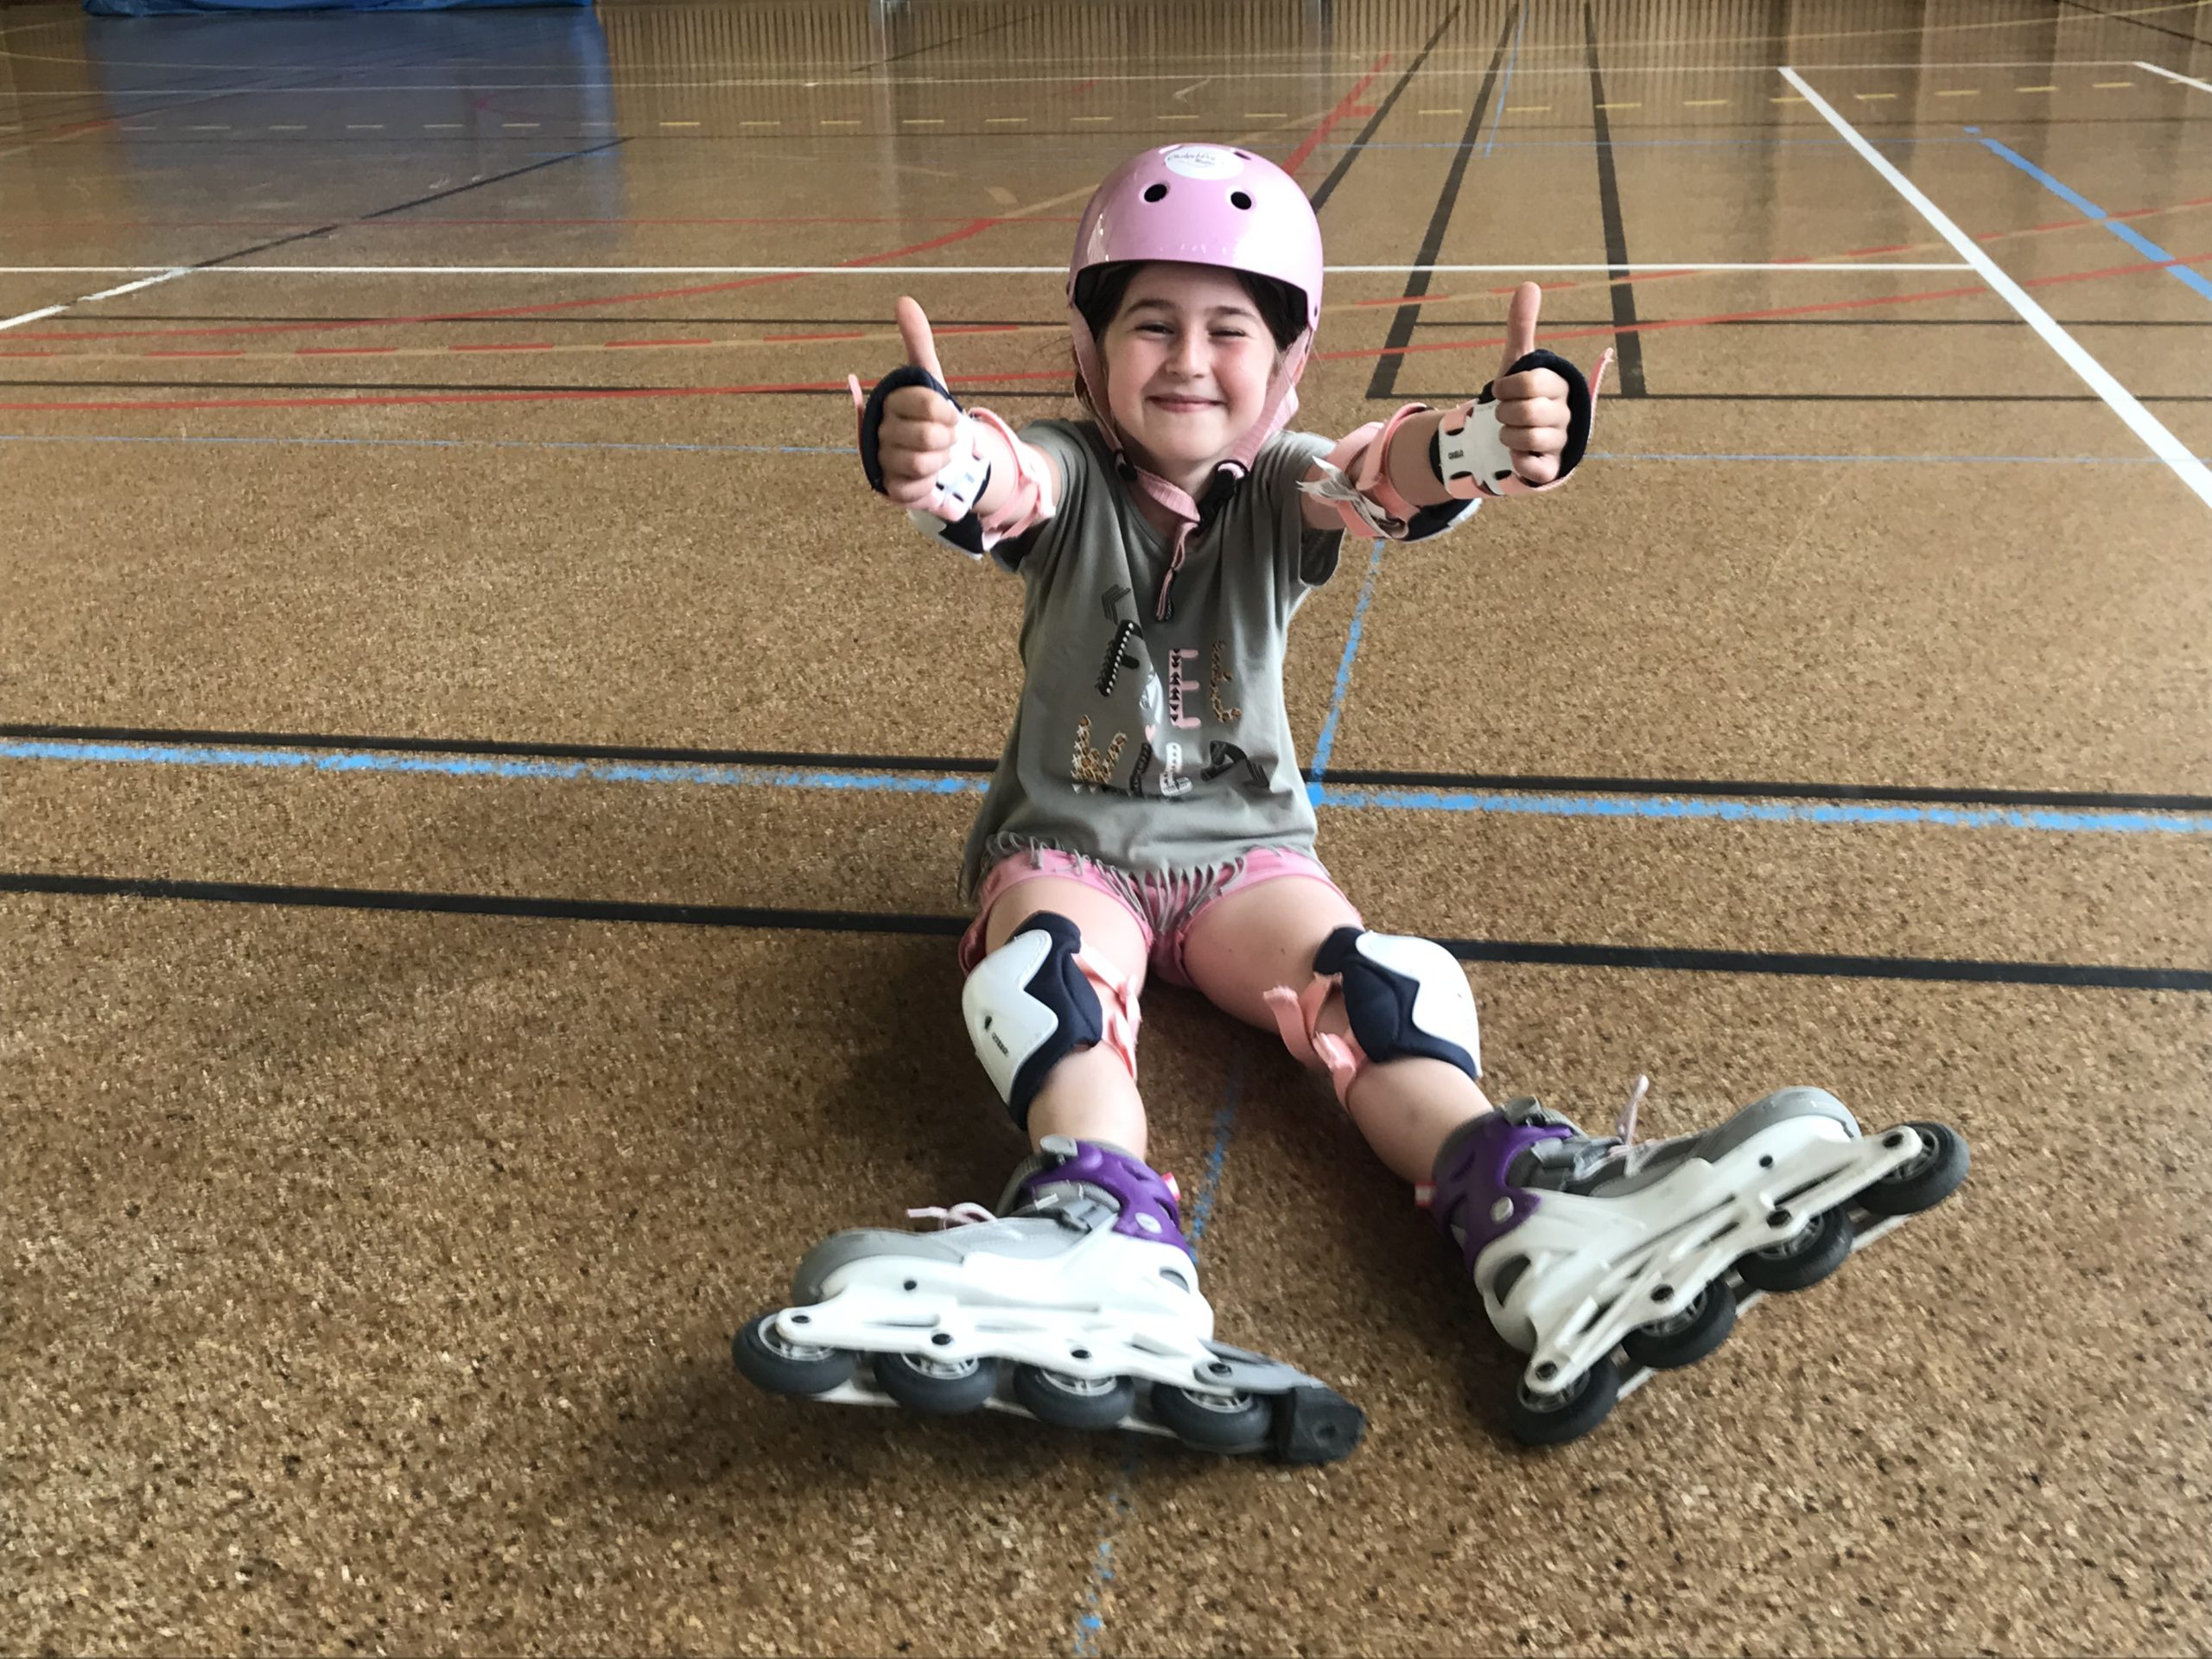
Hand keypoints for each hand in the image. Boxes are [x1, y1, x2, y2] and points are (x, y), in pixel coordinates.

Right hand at [850, 296, 963, 519]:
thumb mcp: (929, 378)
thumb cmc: (931, 415)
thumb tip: (903, 300)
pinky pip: (914, 489)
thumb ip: (918, 341)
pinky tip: (930, 474)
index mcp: (890, 400)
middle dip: (948, 440)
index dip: (946, 412)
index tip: (952, 414)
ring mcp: (882, 459)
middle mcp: (880, 429)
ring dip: (942, 461)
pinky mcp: (888, 487)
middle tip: (949, 439)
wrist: (935, 453)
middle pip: (927, 438)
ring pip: (923, 464)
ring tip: (941, 455)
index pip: (925, 403)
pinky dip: (931, 483)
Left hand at [1490, 282, 1571, 486]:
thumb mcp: (1515, 364)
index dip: (1506, 388)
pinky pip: (1534, 468)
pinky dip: (1518, 462)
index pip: (1531, 383)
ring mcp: (1561, 444)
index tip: (1500, 391)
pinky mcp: (1552, 470)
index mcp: (1560, 387)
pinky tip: (1515, 455)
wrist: (1507, 438)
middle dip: (1503, 414)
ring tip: (1508, 434)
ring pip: (1526, 440)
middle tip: (1503, 415)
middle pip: (1526, 413)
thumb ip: (1521, 327)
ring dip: (1505, 437)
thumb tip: (1529, 285)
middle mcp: (1567, 415)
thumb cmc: (1515, 399)